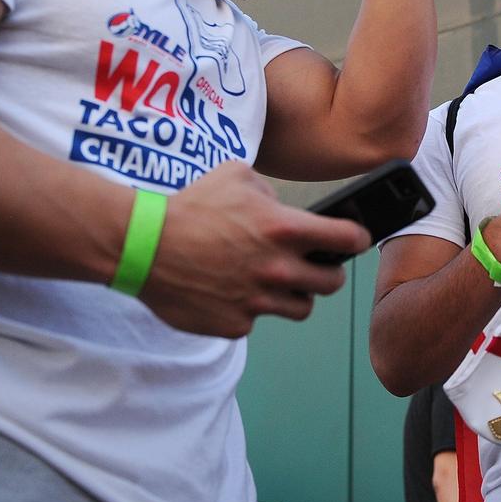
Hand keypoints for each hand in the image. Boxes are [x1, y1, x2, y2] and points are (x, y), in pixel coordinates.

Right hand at [139, 161, 370, 337]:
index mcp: (284, 229)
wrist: (143, 245)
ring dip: (294, 295)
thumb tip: (282, 208)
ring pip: (300, 308)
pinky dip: (249, 308)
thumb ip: (270, 192)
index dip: (356, 239)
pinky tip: (230, 291)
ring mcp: (257, 302)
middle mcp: (277, 269)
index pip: (347, 239)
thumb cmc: (190, 206)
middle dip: (327, 273)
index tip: (354, 240)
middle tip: (315, 266)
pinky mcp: (235, 325)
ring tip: (274, 282)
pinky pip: (256, 321)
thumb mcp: (236, 176)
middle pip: (332, 283)